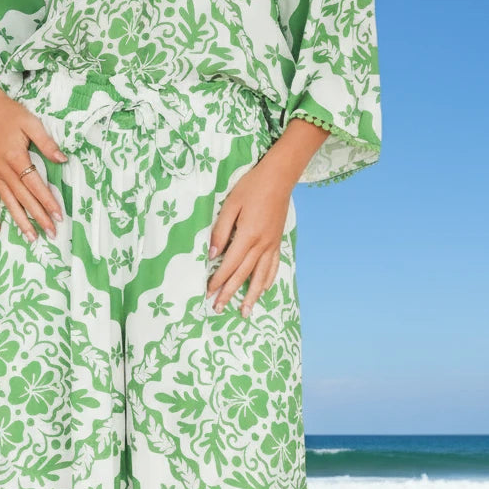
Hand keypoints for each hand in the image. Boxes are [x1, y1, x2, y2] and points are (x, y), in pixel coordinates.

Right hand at [0, 82, 67, 240]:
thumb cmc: (10, 114)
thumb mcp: (31, 123)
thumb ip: (47, 143)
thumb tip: (63, 159)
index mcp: (16, 158)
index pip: (36, 185)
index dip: (48, 201)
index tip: (59, 215)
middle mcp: (4, 171)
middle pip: (24, 199)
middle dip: (39, 217)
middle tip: (52, 233)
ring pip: (9, 203)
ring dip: (20, 222)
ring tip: (31, 238)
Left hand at [206, 117, 329, 316]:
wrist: (280, 176)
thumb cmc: (252, 187)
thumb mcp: (230, 204)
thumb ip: (220, 231)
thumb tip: (212, 255)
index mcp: (247, 236)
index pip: (229, 265)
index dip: (218, 281)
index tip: (207, 293)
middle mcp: (261, 245)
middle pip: (242, 275)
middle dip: (229, 293)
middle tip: (218, 309)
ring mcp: (271, 245)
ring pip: (260, 277)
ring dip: (251, 296)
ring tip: (245, 312)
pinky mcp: (277, 242)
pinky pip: (273, 267)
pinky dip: (267, 281)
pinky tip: (262, 291)